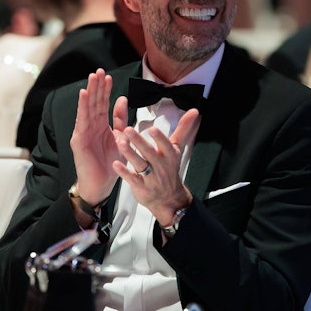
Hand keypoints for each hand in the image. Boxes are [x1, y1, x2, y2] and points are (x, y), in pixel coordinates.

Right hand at [70, 69, 121, 205]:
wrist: (101, 184)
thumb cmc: (110, 164)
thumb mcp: (120, 138)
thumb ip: (120, 119)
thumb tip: (122, 98)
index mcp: (100, 125)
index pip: (102, 104)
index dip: (105, 90)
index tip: (108, 76)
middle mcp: (90, 126)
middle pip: (94, 102)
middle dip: (96, 86)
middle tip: (99, 70)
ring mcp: (83, 132)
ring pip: (87, 108)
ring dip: (90, 92)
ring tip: (92, 77)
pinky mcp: (78, 140)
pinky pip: (81, 120)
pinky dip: (83, 107)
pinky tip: (84, 95)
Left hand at [113, 108, 200, 224]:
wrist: (169, 199)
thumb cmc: (170, 170)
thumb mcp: (177, 149)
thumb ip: (183, 129)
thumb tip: (194, 111)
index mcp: (169, 155)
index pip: (166, 146)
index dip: (159, 138)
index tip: (152, 129)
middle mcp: (161, 166)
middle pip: (149, 153)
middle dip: (139, 141)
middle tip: (128, 130)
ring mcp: (151, 178)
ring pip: (140, 164)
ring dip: (130, 154)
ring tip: (120, 143)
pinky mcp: (141, 188)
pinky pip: (132, 179)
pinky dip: (124, 172)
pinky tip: (115, 164)